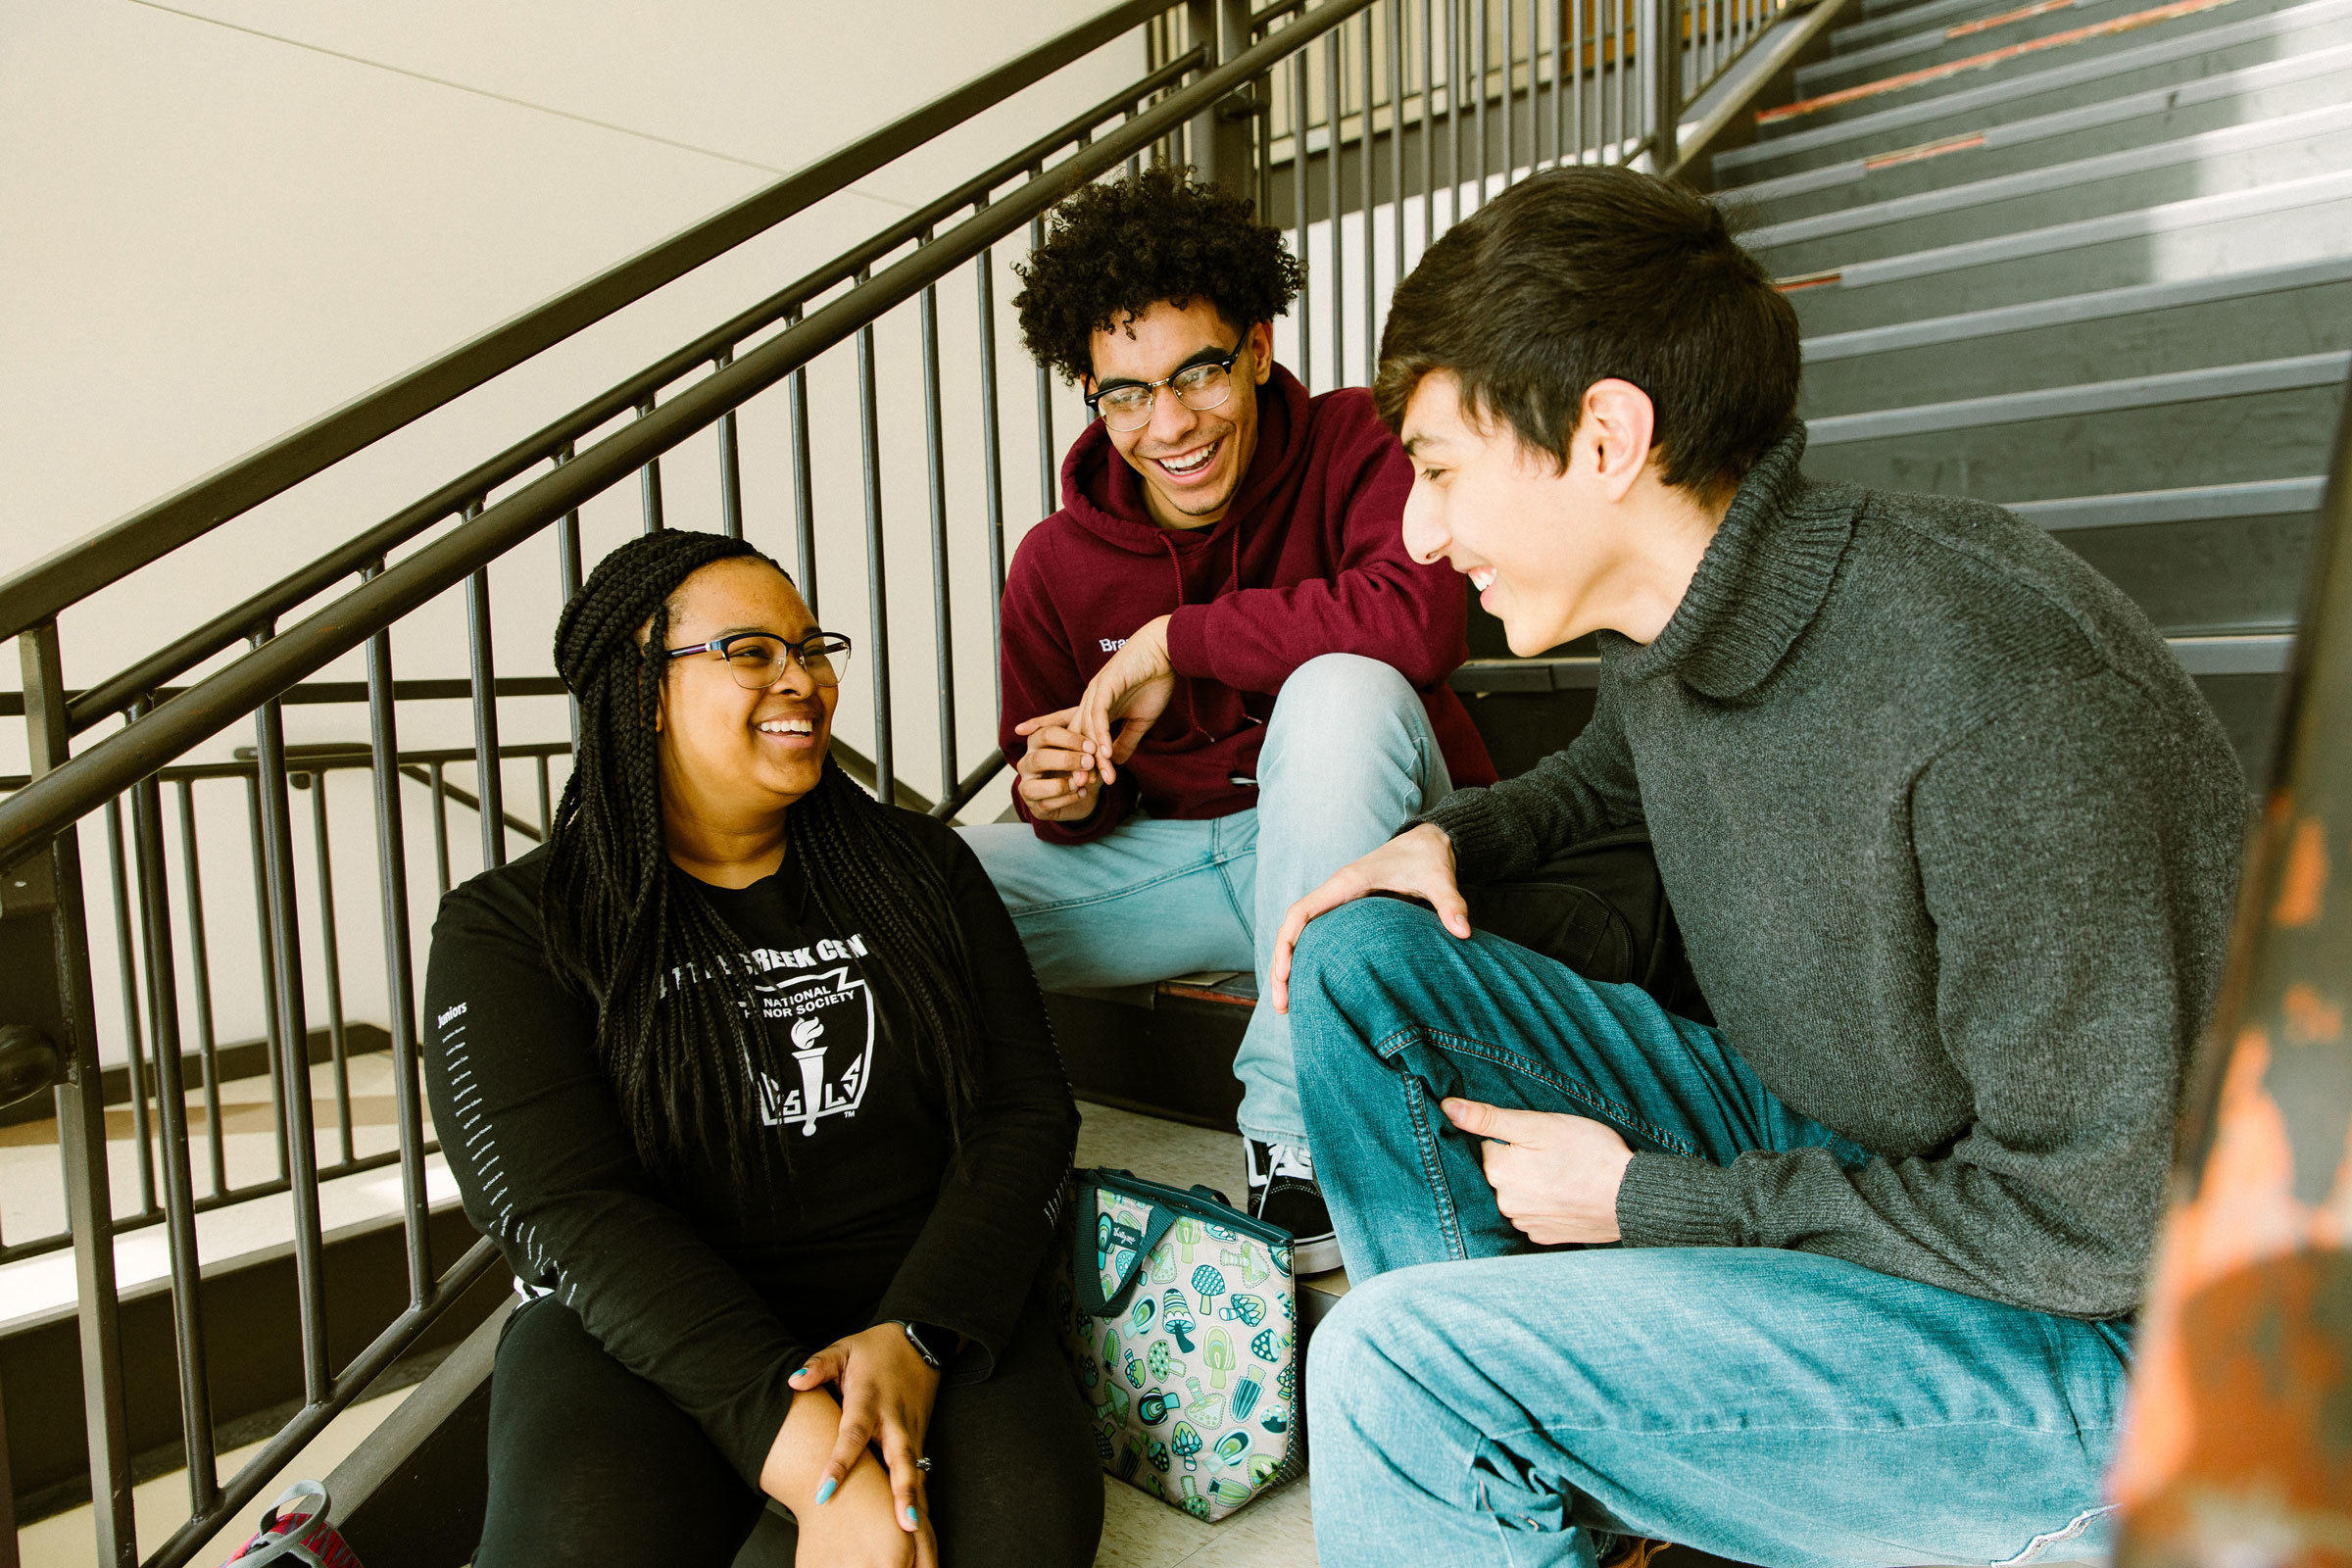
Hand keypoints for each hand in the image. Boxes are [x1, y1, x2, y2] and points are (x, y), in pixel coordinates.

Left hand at [789, 1324, 944, 1544]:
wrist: (920, 1343)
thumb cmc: (874, 1350)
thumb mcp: (844, 1349)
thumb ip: (819, 1366)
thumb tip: (793, 1381)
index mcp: (869, 1399)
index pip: (853, 1435)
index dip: (839, 1463)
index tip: (824, 1491)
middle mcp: (893, 1419)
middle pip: (899, 1457)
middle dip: (901, 1490)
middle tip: (902, 1522)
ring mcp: (910, 1429)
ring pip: (915, 1467)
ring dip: (915, 1497)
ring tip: (913, 1528)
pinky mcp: (920, 1436)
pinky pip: (919, 1468)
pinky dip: (920, 1493)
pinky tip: (917, 1521)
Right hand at [1011, 707, 1103, 821]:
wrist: (1086, 788)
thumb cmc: (1082, 758)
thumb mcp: (1083, 738)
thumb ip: (1078, 725)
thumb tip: (1052, 719)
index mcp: (1036, 741)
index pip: (1046, 734)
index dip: (1070, 740)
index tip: (1092, 747)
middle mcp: (1027, 762)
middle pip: (1040, 759)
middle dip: (1068, 761)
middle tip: (1090, 763)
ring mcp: (1027, 785)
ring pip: (1034, 787)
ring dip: (1062, 785)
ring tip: (1082, 782)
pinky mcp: (1035, 806)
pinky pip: (1046, 805)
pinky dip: (1068, 799)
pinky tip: (1083, 792)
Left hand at [1071, 614, 1176, 784]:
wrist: (1165, 652)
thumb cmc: (1154, 680)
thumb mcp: (1140, 720)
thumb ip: (1126, 740)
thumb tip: (1116, 763)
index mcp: (1097, 708)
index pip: (1077, 735)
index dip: (1074, 757)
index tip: (1078, 783)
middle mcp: (1091, 701)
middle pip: (1076, 736)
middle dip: (1077, 763)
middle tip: (1080, 787)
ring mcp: (1095, 692)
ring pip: (1088, 730)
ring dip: (1093, 756)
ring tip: (1097, 778)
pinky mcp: (1105, 685)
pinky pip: (1099, 715)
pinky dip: (1101, 735)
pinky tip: (1107, 754)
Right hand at [1269, 823, 1468, 1012]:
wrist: (1430, 841)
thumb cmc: (1429, 858)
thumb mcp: (1440, 879)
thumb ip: (1450, 904)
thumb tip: (1464, 932)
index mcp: (1346, 884)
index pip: (1300, 913)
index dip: (1287, 944)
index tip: (1283, 974)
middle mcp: (1335, 893)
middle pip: (1292, 931)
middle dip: (1281, 967)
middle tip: (1281, 1006)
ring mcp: (1338, 903)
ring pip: (1300, 937)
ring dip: (1288, 968)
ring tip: (1287, 1006)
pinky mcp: (1347, 912)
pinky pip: (1316, 938)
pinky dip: (1306, 962)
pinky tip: (1310, 988)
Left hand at [1442, 1099, 1632, 1244]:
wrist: (1631, 1197)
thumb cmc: (1588, 1154)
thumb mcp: (1537, 1125)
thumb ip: (1489, 1118)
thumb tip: (1446, 1107)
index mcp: (1498, 1172)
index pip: (1486, 1147)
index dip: (1509, 1137)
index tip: (1534, 1138)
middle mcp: (1505, 1204)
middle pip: (1501, 1172)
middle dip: (1519, 1161)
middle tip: (1552, 1154)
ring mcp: (1526, 1224)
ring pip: (1517, 1194)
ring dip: (1532, 1183)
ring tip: (1562, 1173)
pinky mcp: (1545, 1237)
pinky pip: (1534, 1214)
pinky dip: (1545, 1203)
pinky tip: (1565, 1193)